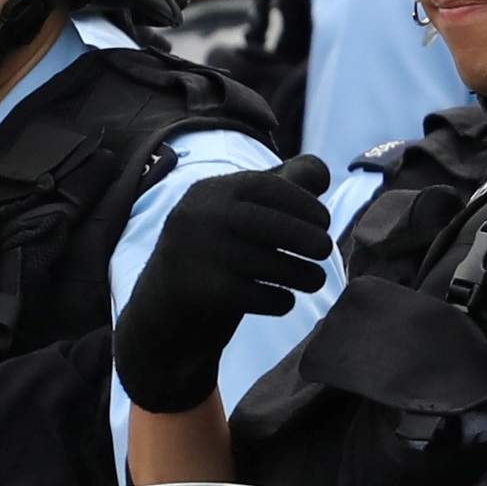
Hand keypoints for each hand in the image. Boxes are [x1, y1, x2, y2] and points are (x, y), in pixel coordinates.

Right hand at [113, 159, 333, 414]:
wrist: (161, 312)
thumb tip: (322, 173)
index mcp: (211, 191)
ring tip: (316, 280)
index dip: (303, 202)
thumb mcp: (236, 218)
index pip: (266, 186)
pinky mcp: (197, 290)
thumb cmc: (213, 257)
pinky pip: (250, 294)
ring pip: (262, 261)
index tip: (325, 221)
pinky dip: (276, 299)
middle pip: (265, 222)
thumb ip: (277, 191)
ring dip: (299, 272)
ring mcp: (196, 252)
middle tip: (325, 250)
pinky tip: (286, 301)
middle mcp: (199, 216)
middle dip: (304, 236)